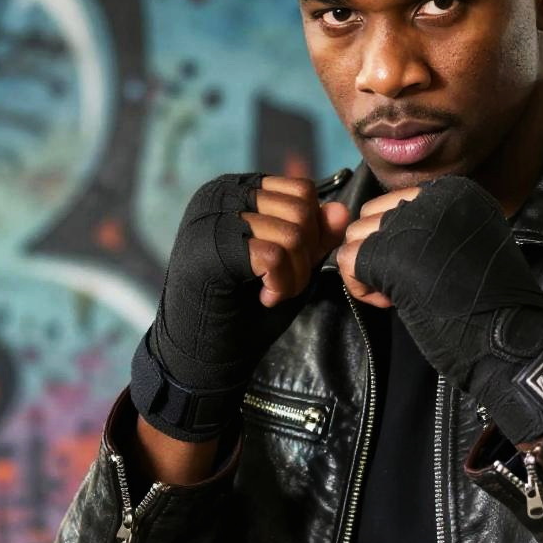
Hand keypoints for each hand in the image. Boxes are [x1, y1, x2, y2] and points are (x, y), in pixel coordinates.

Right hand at [150, 173, 349, 393]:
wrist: (200, 352)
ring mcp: (213, 218)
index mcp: (237, 190)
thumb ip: (315, 236)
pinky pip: (275, 256)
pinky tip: (265, 298)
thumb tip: (341, 210)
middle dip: (306, 256)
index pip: (301, 190)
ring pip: (293, 233)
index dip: (312, 231)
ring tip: (273, 292)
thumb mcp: (291, 264)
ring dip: (295, 275)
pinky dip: (283, 285)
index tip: (289, 264)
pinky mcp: (213, 248)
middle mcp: (221, 195)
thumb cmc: (244, 306)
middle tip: (283, 284)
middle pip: (301, 209)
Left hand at [350, 176, 542, 442]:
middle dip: (379, 253)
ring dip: (369, 271)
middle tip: (409, 285)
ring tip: (400, 295)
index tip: (424, 270)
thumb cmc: (488, 302)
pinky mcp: (390, 252)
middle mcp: (433, 195)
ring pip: (354, 236)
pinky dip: (359, 287)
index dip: (398, 241)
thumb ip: (430, 227)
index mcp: (455, 190)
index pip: (394, 203)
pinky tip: (389, 304)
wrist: (507, 340)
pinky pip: (347, 261)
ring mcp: (410, 222)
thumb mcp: (465, 244)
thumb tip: (381, 228)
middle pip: (371, 216)